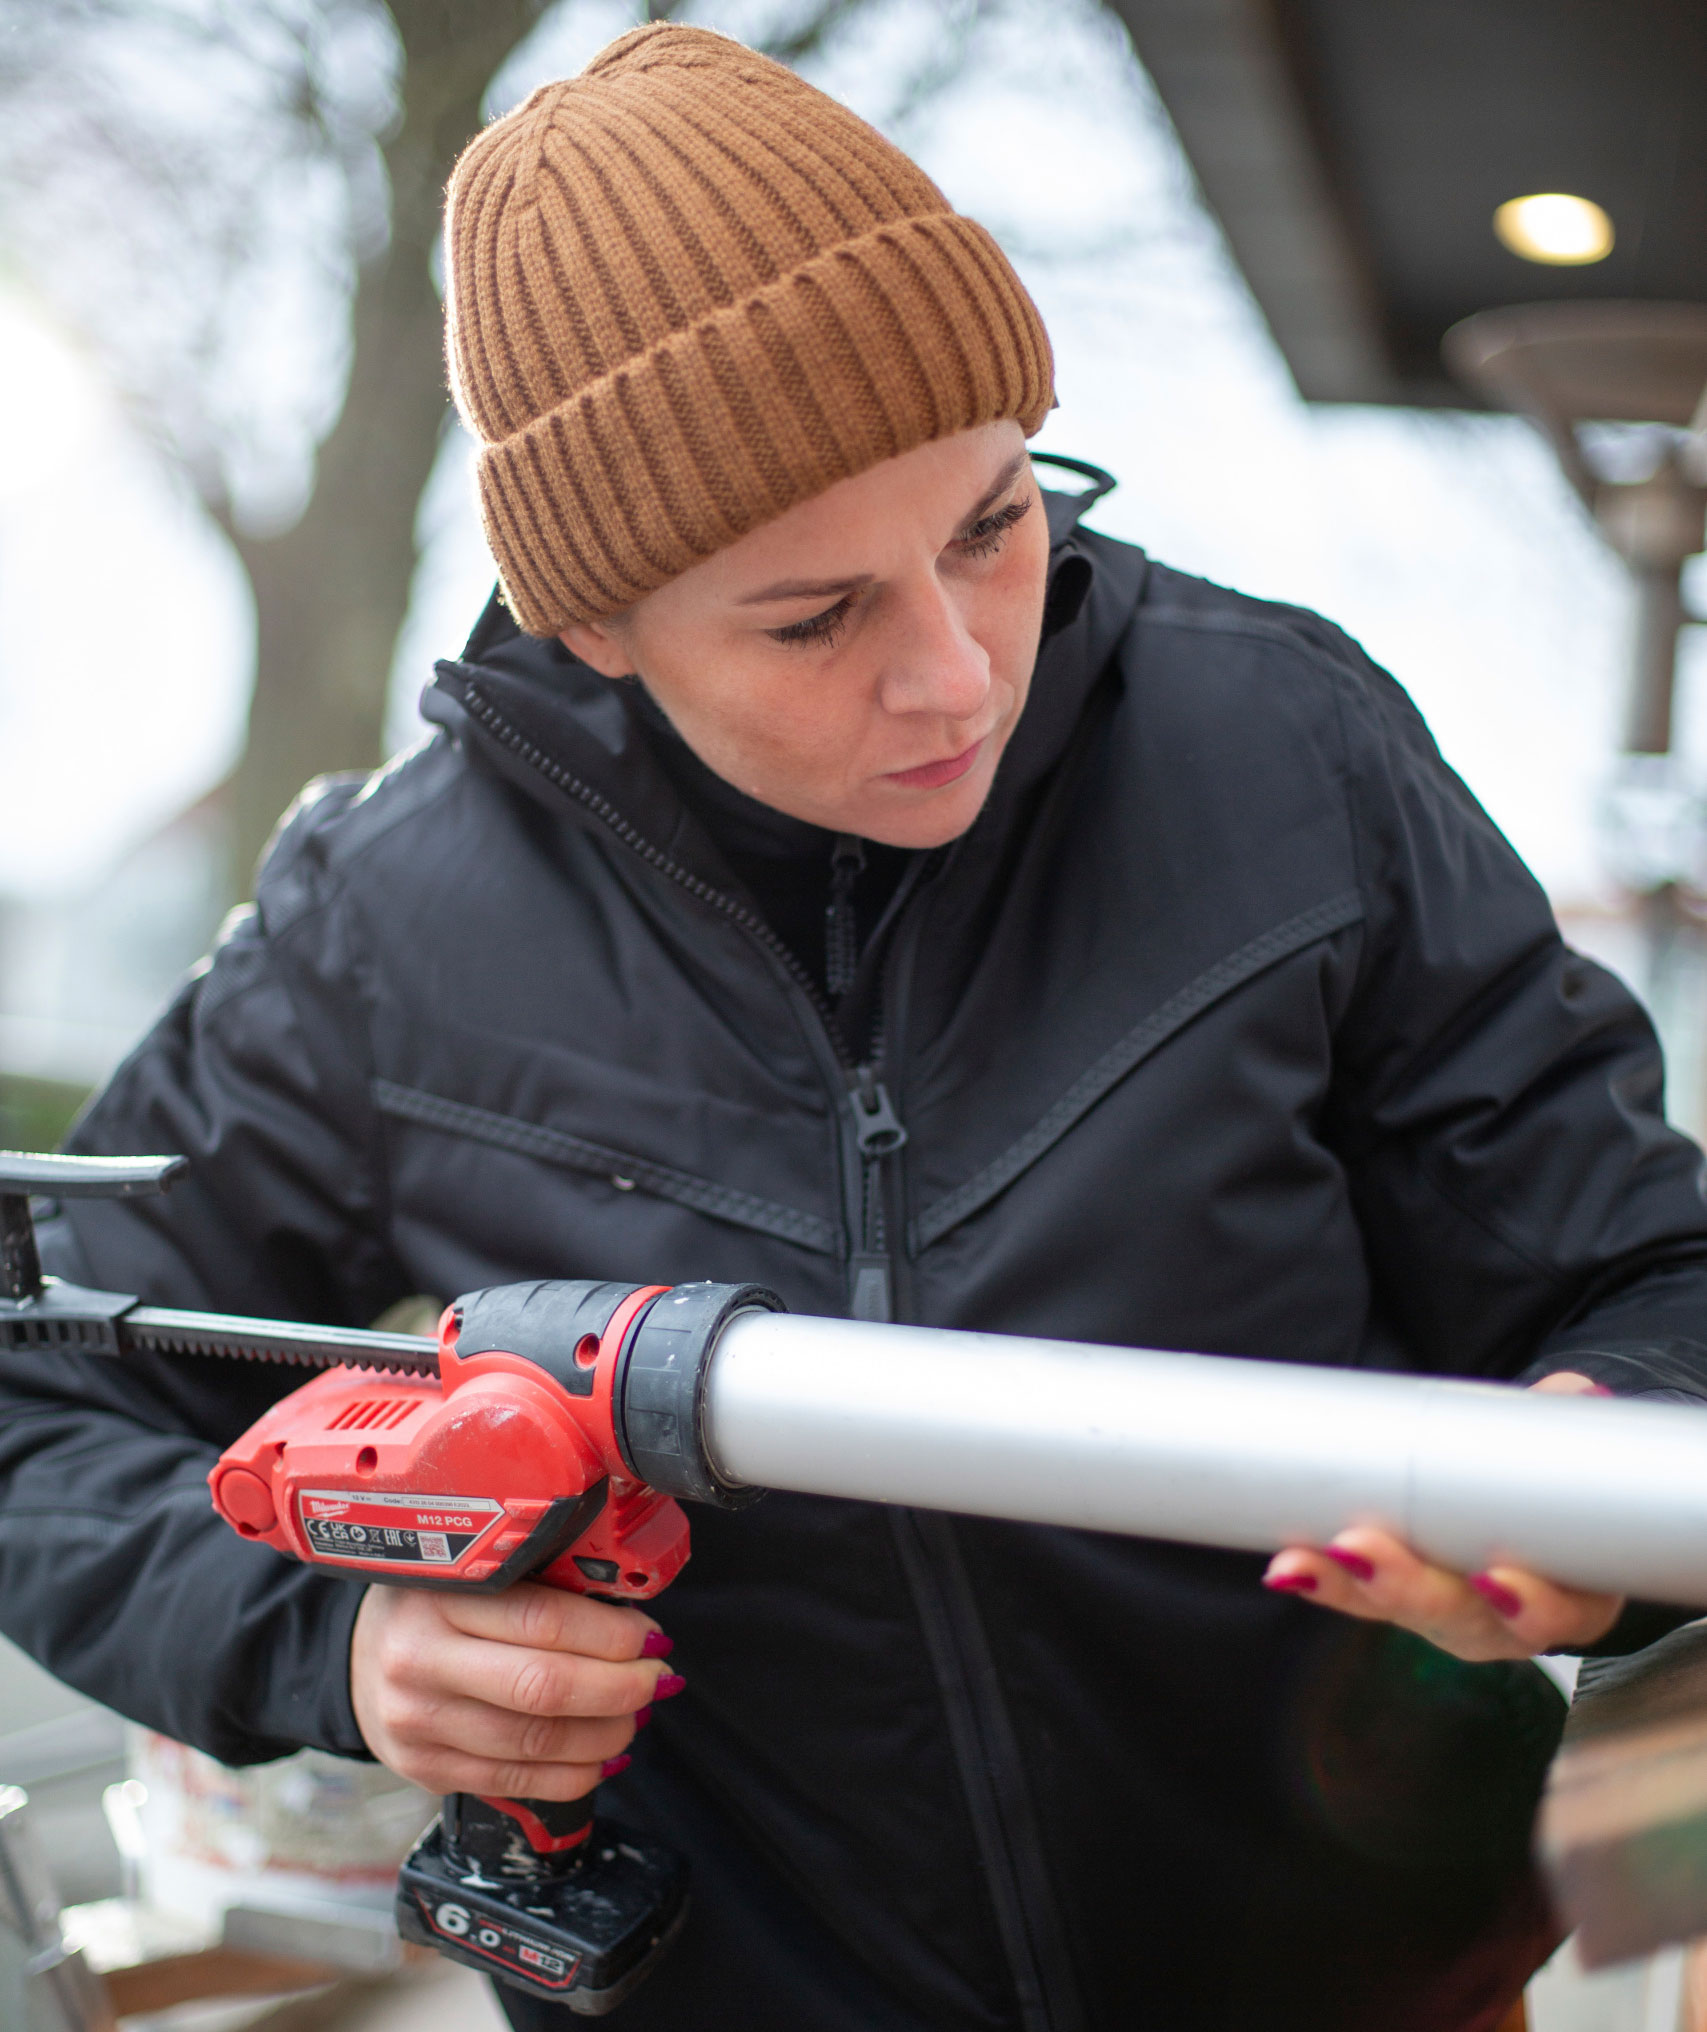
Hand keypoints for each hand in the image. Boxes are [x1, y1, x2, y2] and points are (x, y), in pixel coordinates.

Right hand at [349, 1581, 678, 1799]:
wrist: (356, 1656)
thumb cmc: (435, 1603)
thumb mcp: (475, 1571)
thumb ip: (543, 1584)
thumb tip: (634, 1616)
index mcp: (441, 1596)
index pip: (546, 1620)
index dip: (614, 1634)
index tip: (652, 1637)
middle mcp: (421, 1661)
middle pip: (545, 1688)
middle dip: (621, 1689)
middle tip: (657, 1678)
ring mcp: (419, 1723)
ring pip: (536, 1743)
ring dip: (605, 1734)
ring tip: (634, 1716)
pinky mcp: (425, 1770)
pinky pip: (516, 1781)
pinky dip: (574, 1775)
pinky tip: (601, 1756)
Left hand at [1261, 1371, 1623, 1660]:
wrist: (1530, 1497)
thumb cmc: (1557, 1482)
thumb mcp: (1570, 1453)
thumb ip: (1569, 1422)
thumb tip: (1575, 1393)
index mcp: (1568, 1596)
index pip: (1554, 1616)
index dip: (1527, 1607)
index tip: (1493, 1578)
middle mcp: (1501, 1619)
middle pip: (1455, 1617)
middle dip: (1403, 1586)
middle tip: (1359, 1551)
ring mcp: (1442, 1610)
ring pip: (1392, 1609)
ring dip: (1342, 1586)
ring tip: (1297, 1563)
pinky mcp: (1393, 1592)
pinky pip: (1356, 1594)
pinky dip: (1322, 1580)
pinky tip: (1288, 1566)